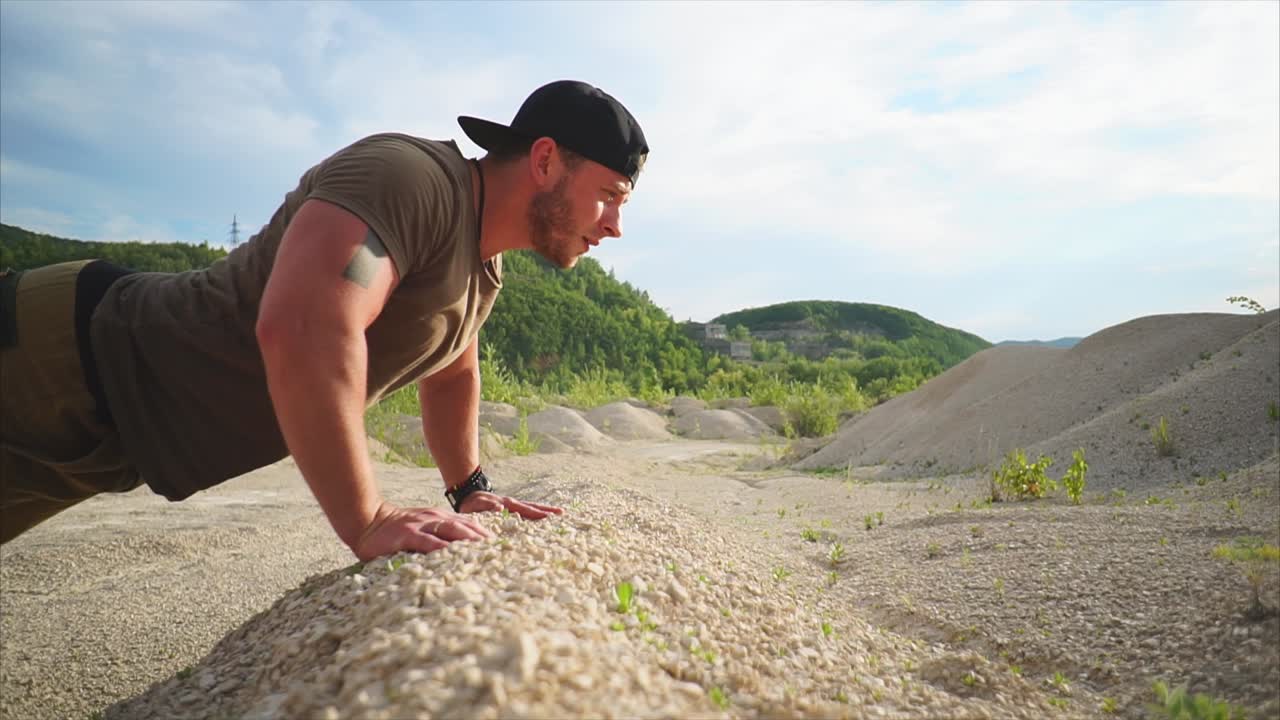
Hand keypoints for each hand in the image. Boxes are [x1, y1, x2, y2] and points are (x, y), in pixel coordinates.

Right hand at [352, 501, 492, 561]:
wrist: (367, 521)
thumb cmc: (395, 531)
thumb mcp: (421, 529)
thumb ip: (438, 536)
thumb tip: (456, 551)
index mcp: (438, 518)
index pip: (466, 523)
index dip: (483, 531)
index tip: (500, 541)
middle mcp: (433, 519)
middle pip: (464, 526)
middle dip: (482, 536)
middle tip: (499, 548)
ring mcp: (421, 526)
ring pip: (450, 530)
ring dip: (468, 539)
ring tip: (484, 549)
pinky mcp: (408, 535)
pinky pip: (427, 541)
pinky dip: (441, 547)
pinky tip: (451, 553)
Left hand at [457, 491, 562, 519]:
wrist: (469, 496)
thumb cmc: (471, 504)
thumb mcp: (475, 506)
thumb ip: (486, 506)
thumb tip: (499, 507)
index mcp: (506, 504)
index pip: (524, 510)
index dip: (536, 513)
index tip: (548, 517)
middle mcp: (513, 503)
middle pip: (533, 506)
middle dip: (547, 510)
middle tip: (563, 513)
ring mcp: (514, 505)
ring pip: (532, 507)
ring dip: (546, 510)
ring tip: (561, 513)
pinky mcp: (513, 508)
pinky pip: (528, 510)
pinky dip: (538, 512)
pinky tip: (546, 517)